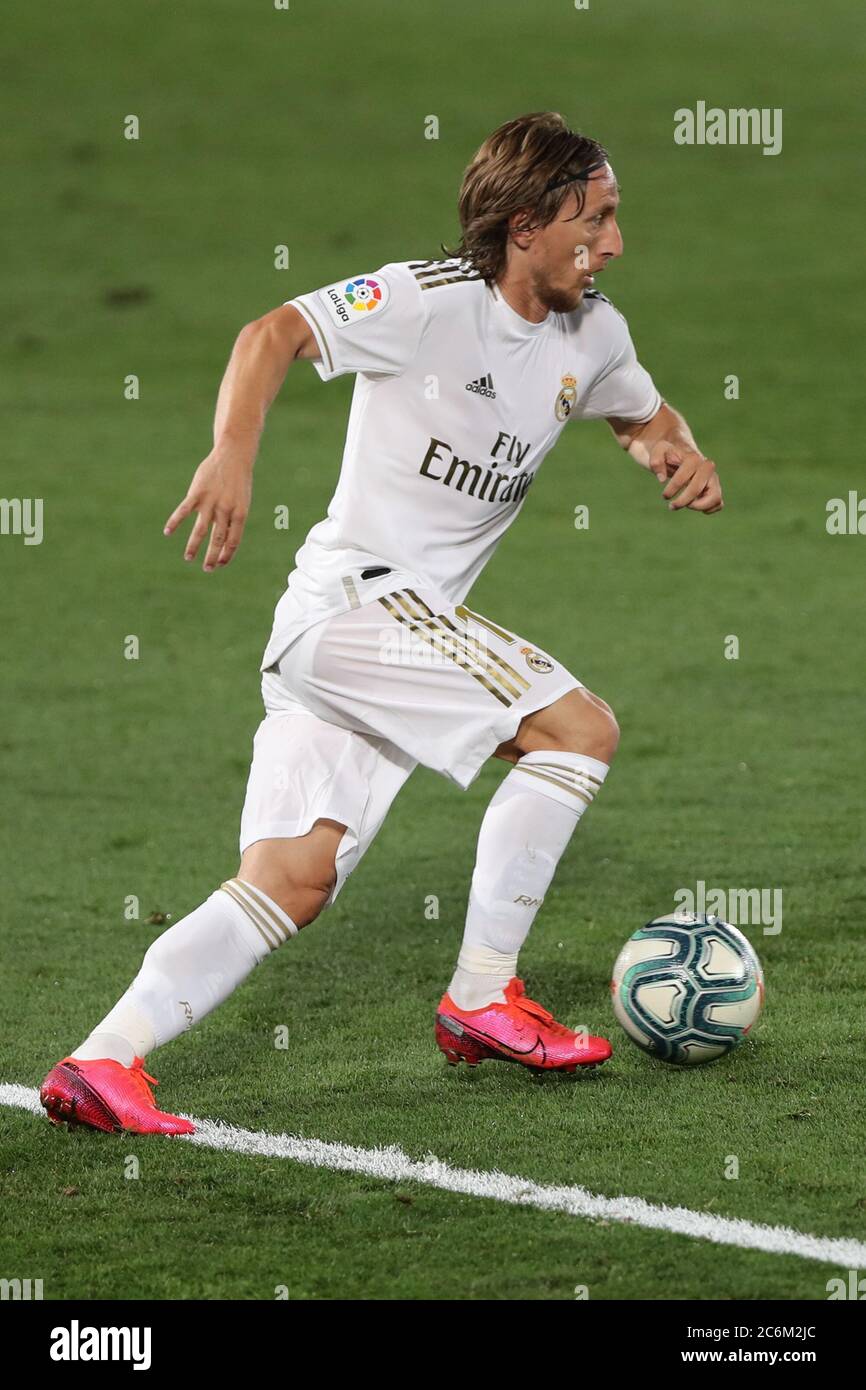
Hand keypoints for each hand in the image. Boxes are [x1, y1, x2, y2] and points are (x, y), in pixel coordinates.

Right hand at [164, 447, 252, 569]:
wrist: (232, 456)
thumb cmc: (238, 482)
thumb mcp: (241, 502)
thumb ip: (232, 520)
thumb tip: (224, 542)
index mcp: (240, 513)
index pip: (233, 541)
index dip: (226, 555)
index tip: (219, 565)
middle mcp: (226, 510)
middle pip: (218, 539)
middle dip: (211, 557)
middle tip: (206, 569)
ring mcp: (211, 501)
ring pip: (201, 529)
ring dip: (193, 546)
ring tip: (188, 558)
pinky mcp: (197, 493)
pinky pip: (184, 511)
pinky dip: (174, 521)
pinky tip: (167, 532)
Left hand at [648, 441, 722, 513]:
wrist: (683, 457)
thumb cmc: (670, 455)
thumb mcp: (659, 451)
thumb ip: (656, 460)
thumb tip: (661, 479)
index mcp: (693, 458)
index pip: (683, 478)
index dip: (671, 490)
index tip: (664, 496)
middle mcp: (707, 468)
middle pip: (697, 489)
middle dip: (682, 501)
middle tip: (671, 506)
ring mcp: (714, 479)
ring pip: (715, 498)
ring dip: (699, 507)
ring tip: (687, 506)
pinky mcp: (716, 489)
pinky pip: (719, 504)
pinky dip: (708, 509)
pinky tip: (695, 506)